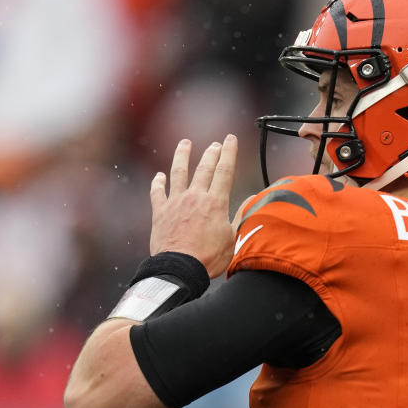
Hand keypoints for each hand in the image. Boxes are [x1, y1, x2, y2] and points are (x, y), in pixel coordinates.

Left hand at [149, 136, 238, 277]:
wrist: (179, 268)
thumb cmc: (209, 257)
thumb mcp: (233, 238)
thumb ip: (240, 216)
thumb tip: (251, 200)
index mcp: (215, 202)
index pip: (224, 171)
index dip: (229, 153)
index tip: (230, 139)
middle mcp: (195, 197)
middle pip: (204, 169)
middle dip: (211, 153)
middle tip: (215, 144)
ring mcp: (175, 203)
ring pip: (178, 173)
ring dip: (182, 156)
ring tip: (185, 144)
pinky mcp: (160, 213)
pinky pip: (157, 193)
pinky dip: (157, 183)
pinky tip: (159, 175)